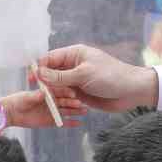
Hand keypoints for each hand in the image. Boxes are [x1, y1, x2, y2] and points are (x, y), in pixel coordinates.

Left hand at [2, 88, 84, 128]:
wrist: (12, 113)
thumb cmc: (18, 101)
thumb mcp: (26, 98)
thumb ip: (34, 96)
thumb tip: (42, 93)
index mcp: (48, 92)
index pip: (59, 92)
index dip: (66, 93)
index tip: (73, 94)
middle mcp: (53, 101)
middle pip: (65, 102)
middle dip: (73, 103)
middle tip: (81, 104)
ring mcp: (53, 111)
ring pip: (66, 111)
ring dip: (75, 111)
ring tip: (85, 111)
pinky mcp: (51, 121)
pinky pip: (63, 122)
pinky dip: (71, 123)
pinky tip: (79, 123)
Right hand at [36, 45, 159, 111]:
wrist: (131, 91)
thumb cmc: (110, 77)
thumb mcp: (83, 75)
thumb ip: (60, 75)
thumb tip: (39, 72)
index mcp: (75, 54)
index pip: (51, 58)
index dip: (39, 68)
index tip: (30, 78)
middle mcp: (74, 65)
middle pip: (52, 73)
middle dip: (44, 82)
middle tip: (38, 93)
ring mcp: (77, 79)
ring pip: (57, 85)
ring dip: (54, 93)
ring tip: (50, 101)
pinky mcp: (81, 92)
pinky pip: (66, 95)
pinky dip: (61, 100)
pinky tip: (57, 106)